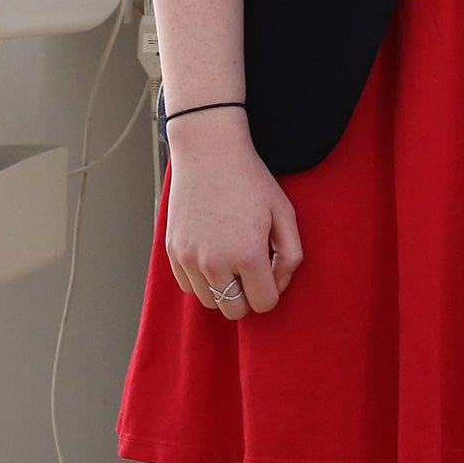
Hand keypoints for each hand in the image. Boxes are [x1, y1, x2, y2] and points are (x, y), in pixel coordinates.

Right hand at [161, 118, 302, 317]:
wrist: (208, 151)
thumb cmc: (250, 180)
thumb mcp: (284, 211)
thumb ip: (291, 255)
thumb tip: (279, 284)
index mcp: (247, 253)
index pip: (264, 303)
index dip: (273, 290)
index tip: (271, 268)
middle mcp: (214, 262)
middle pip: (234, 311)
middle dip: (248, 296)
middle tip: (252, 268)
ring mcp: (189, 258)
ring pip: (210, 302)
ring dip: (224, 289)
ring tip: (232, 260)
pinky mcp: (172, 251)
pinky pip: (189, 287)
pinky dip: (202, 280)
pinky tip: (213, 254)